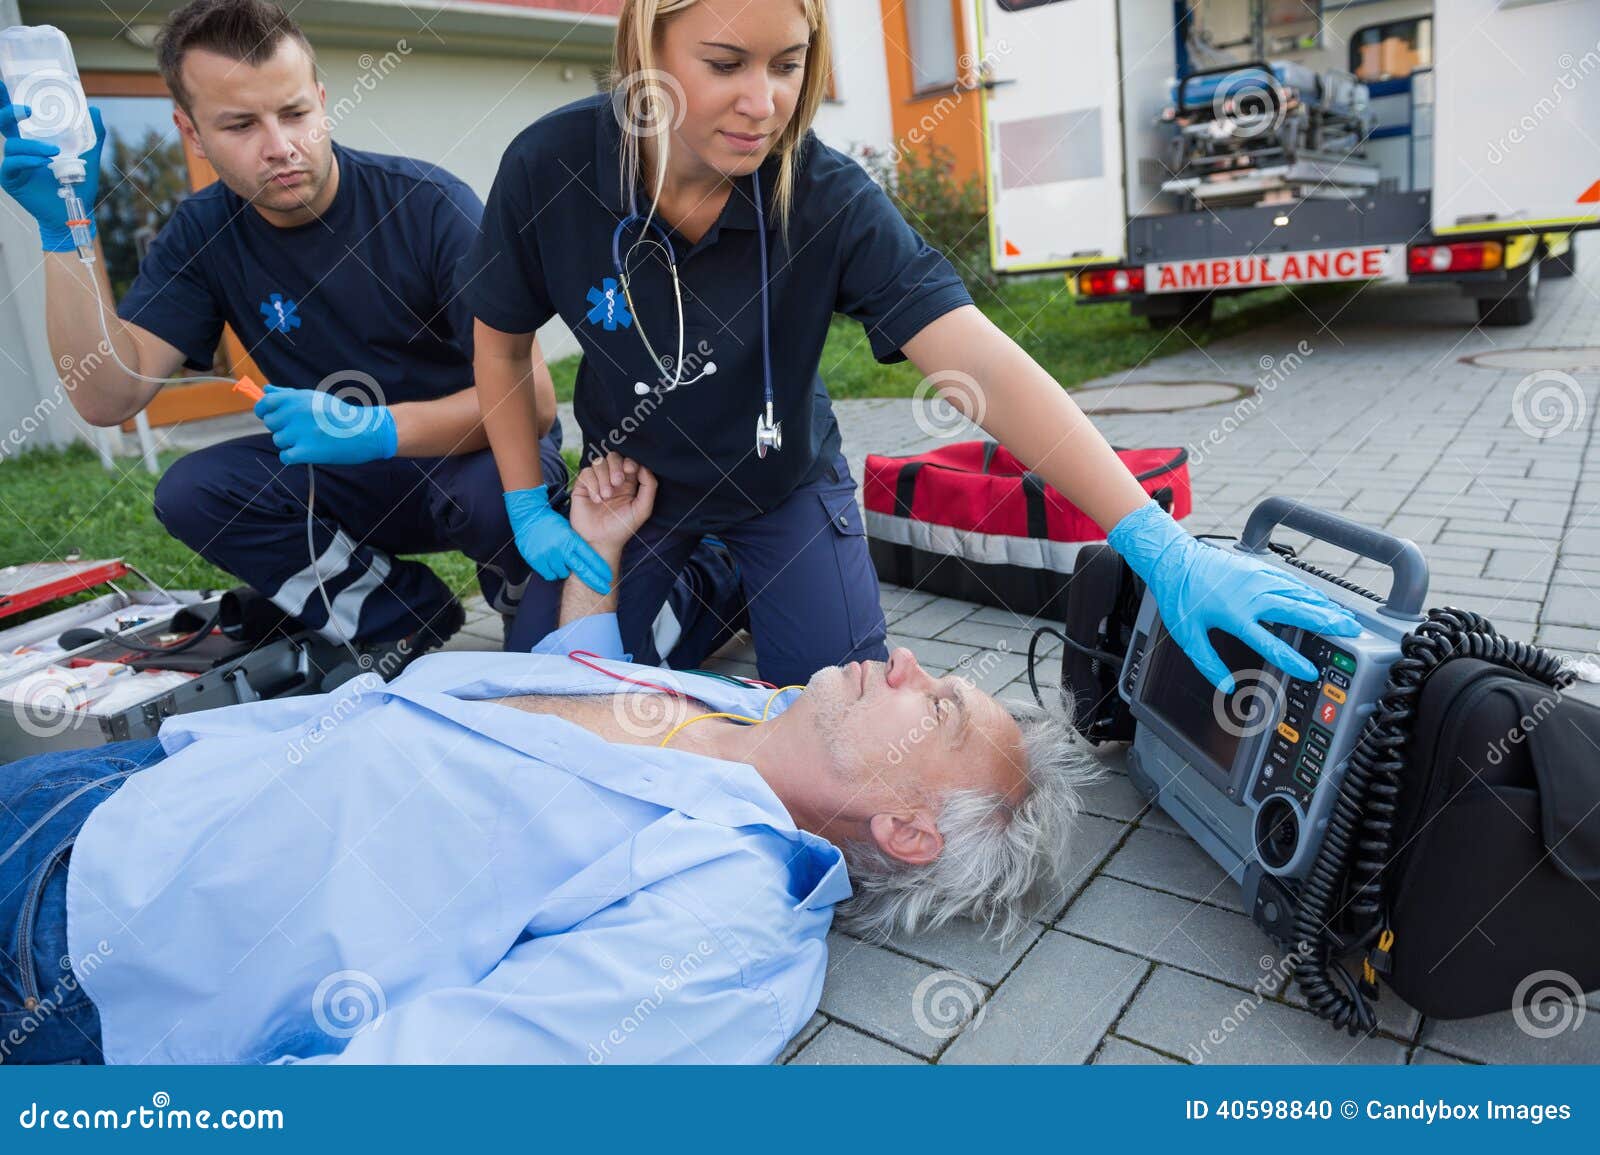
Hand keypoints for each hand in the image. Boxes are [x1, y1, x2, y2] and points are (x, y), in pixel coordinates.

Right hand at [0, 87, 104, 251]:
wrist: (75, 210)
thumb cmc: (77, 184)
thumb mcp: (88, 156)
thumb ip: (93, 135)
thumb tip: (94, 109)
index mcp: (30, 141)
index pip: (13, 117)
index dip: (4, 99)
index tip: (4, 83)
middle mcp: (18, 150)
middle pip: (2, 124)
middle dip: (8, 112)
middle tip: (27, 110)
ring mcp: (12, 165)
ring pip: (13, 145)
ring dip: (33, 146)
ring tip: (54, 153)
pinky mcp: (11, 180)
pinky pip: (12, 164)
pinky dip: (28, 161)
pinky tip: (43, 163)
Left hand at [253, 384, 397, 465]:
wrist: (366, 431)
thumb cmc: (340, 414)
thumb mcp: (315, 397)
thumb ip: (288, 394)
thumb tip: (266, 390)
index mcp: (296, 398)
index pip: (264, 404)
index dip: (265, 412)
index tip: (272, 416)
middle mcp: (295, 413)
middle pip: (271, 424)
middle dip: (283, 428)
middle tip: (303, 429)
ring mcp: (299, 433)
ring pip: (279, 441)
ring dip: (291, 443)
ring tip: (311, 440)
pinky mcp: (306, 451)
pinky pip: (285, 457)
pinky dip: (293, 457)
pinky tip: (307, 452)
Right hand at [504, 484, 613, 594]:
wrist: (528, 517)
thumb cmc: (550, 522)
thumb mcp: (568, 530)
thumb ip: (576, 545)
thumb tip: (589, 563)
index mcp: (571, 538)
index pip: (589, 556)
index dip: (600, 569)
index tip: (608, 578)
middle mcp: (560, 548)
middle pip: (581, 569)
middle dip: (594, 580)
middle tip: (604, 589)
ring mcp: (548, 555)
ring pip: (563, 573)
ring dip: (564, 570)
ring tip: (559, 558)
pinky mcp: (537, 560)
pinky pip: (550, 575)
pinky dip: (552, 571)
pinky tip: (551, 562)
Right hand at [568, 452, 656, 549]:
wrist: (600, 541)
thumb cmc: (622, 527)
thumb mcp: (643, 509)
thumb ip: (649, 486)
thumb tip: (644, 467)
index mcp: (629, 483)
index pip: (629, 461)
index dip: (630, 461)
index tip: (630, 470)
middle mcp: (612, 479)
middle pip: (613, 457)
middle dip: (616, 466)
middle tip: (617, 483)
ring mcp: (597, 481)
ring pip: (599, 462)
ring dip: (603, 478)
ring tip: (606, 497)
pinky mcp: (583, 486)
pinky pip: (586, 472)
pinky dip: (592, 484)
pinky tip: (596, 500)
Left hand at [1107, 500, 1362, 691]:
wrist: (1174, 560)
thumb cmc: (1180, 596)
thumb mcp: (1187, 636)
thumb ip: (1208, 663)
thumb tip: (1227, 686)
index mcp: (1235, 615)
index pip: (1271, 643)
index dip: (1293, 660)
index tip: (1309, 671)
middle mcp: (1252, 596)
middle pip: (1298, 612)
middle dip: (1327, 623)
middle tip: (1351, 631)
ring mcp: (1257, 579)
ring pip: (1298, 594)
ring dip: (1322, 606)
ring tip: (1343, 617)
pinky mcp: (1258, 568)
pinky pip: (1289, 580)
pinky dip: (1307, 590)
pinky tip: (1318, 598)